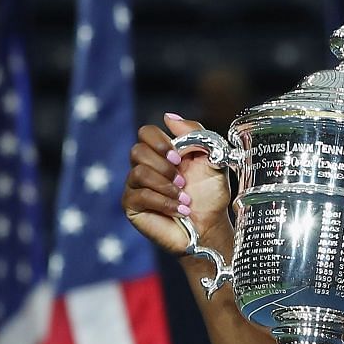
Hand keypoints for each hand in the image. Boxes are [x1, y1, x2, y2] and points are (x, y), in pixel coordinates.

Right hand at [122, 115, 232, 261]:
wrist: (211, 227)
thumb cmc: (211, 196)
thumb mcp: (212, 160)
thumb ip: (196, 135)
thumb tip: (168, 116)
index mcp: (162, 153)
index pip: (146, 132)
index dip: (159, 142)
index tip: (178, 158)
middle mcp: (145, 166)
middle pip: (137, 151)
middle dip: (164, 166)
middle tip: (183, 181)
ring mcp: (135, 186)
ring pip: (138, 173)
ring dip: (166, 187)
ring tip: (185, 200)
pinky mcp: (132, 205)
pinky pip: (139, 195)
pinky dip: (164, 202)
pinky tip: (179, 211)